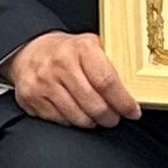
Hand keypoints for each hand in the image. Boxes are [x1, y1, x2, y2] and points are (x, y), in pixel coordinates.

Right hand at [6, 30, 141, 128]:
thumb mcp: (91, 45)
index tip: (133, 112)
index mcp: (81, 48)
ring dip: (93, 122)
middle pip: (95, 105)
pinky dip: (72, 121)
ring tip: (95, 115)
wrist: (29, 51)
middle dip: (110, 118)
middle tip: (115, 117)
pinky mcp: (31, 97)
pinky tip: (75, 112)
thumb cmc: (68, 52)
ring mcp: (43, 82)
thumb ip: (111, 61)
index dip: (123, 102)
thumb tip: (138, 84)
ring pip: (79, 118)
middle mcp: (60, 64)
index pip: (107, 81)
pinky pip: (61, 121)